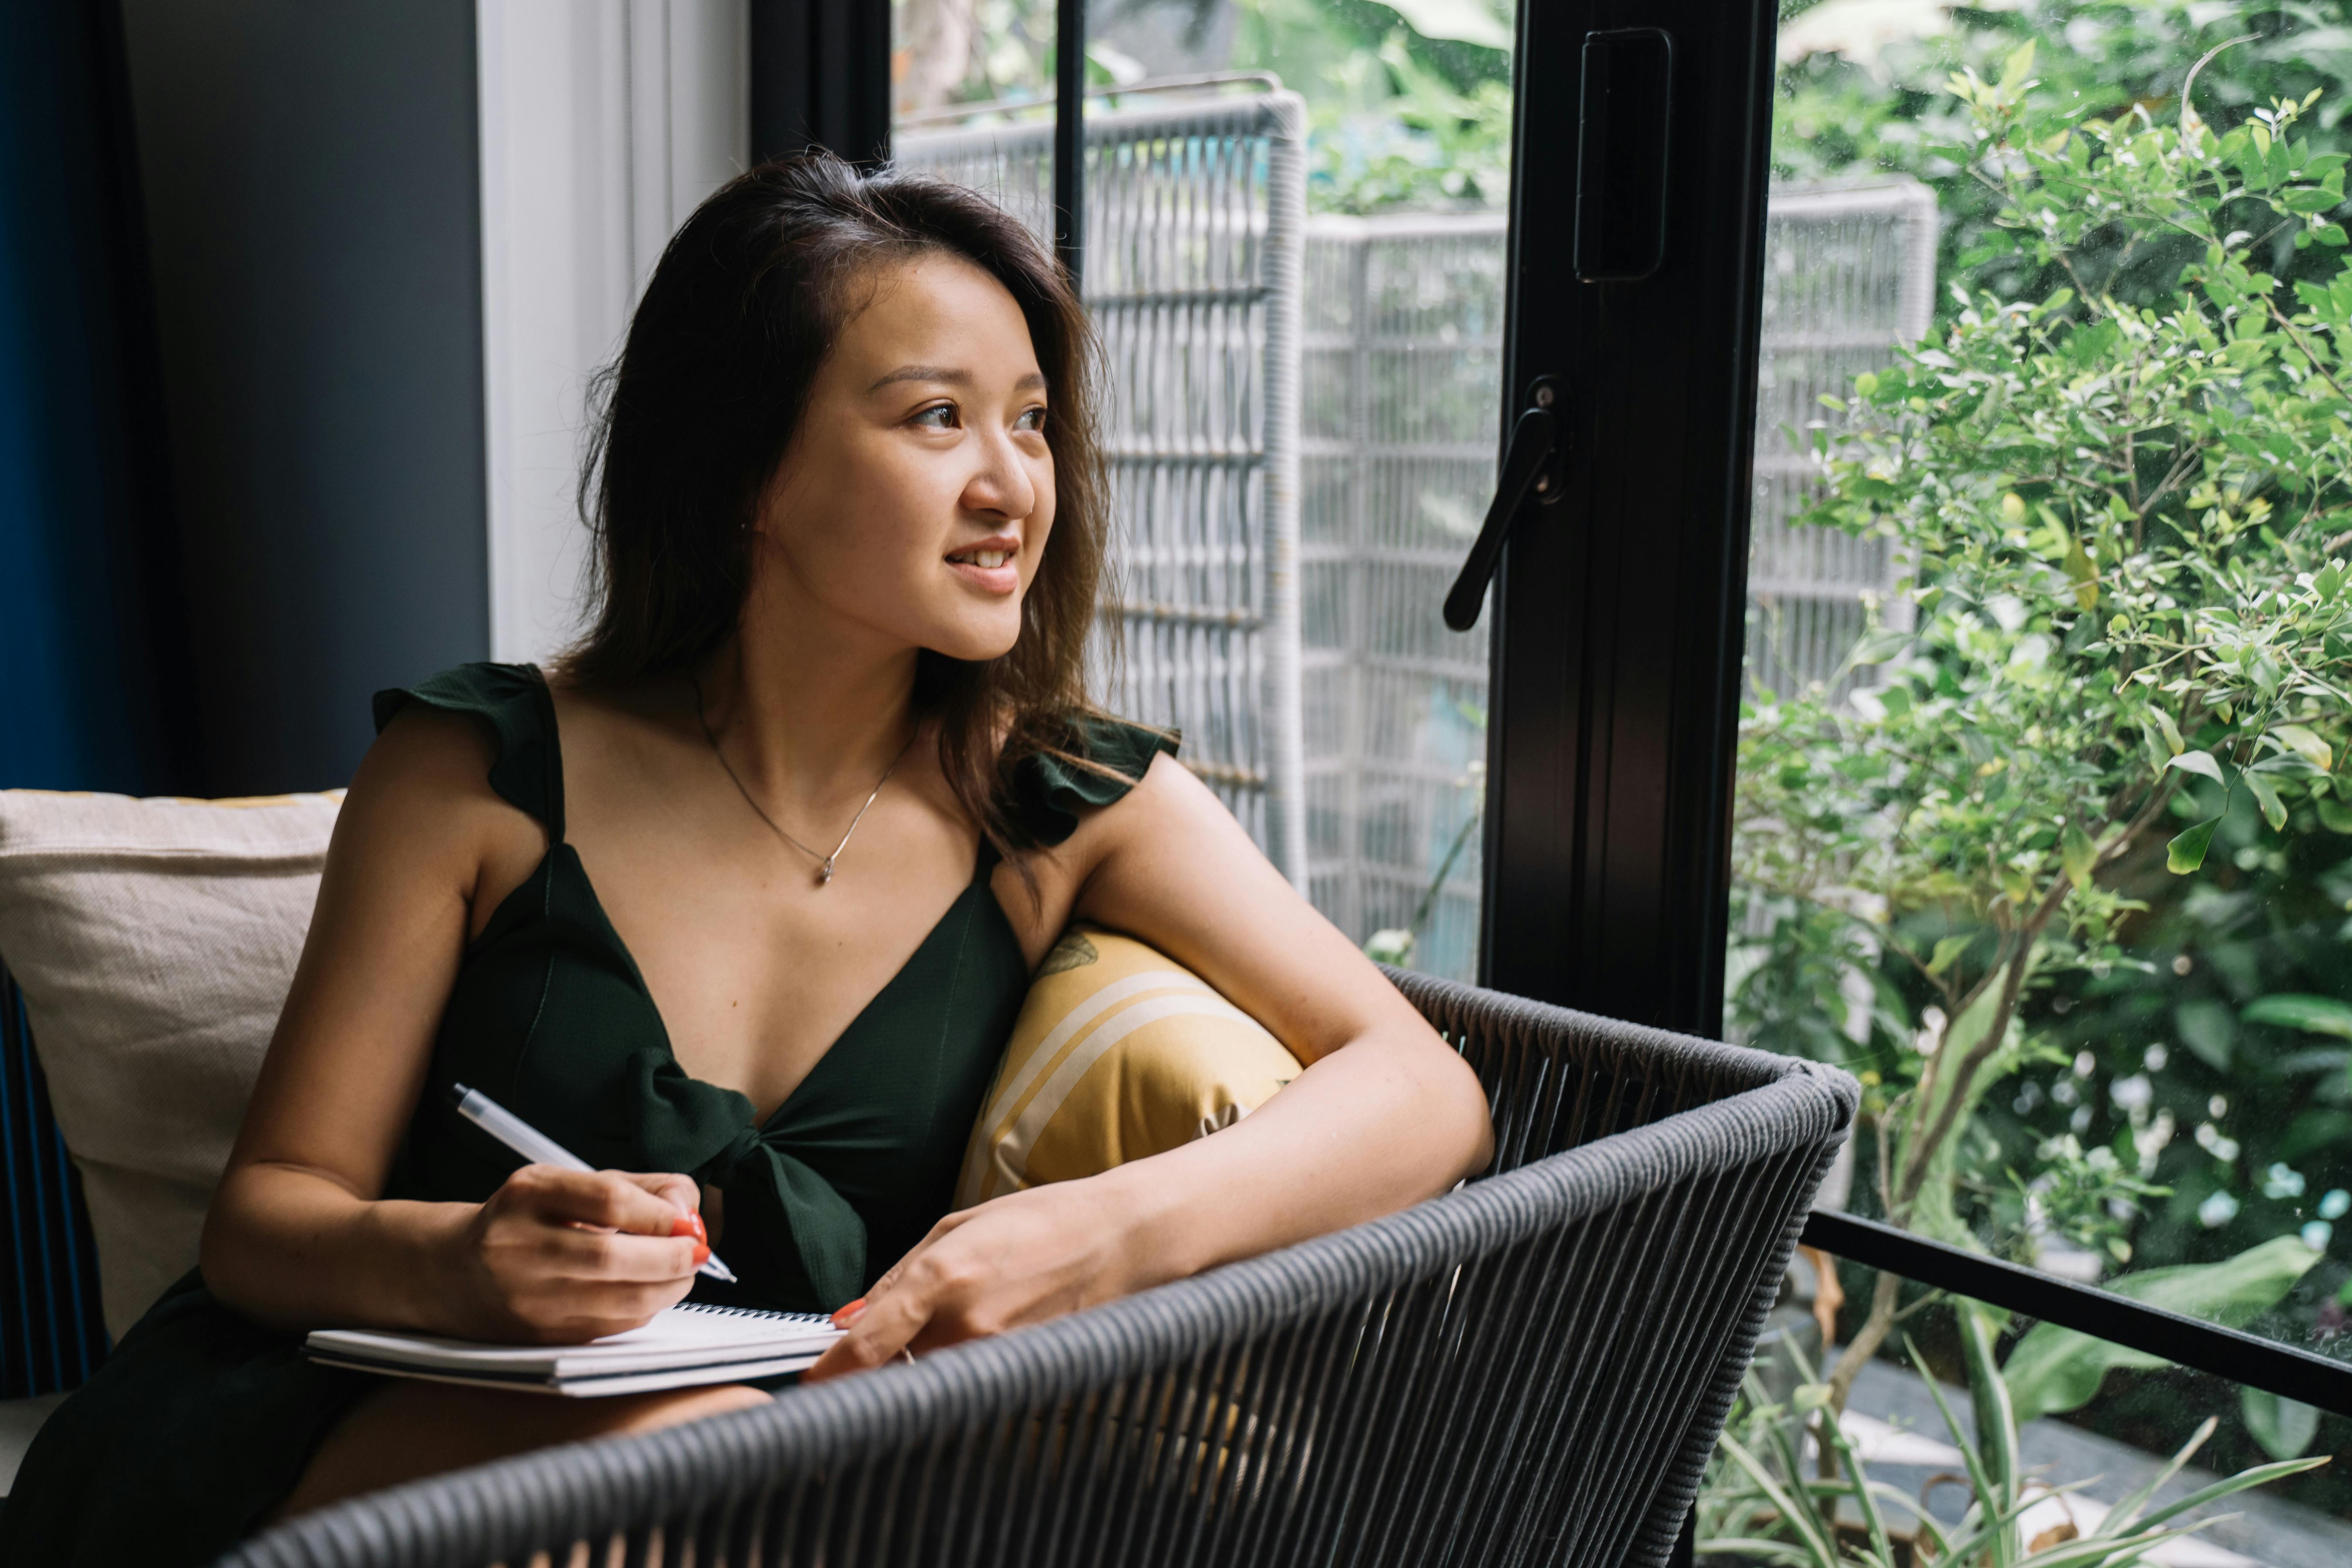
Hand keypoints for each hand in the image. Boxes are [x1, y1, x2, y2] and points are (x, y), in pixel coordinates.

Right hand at [443, 1166, 705, 1342]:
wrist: (453, 1270)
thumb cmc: (527, 1220)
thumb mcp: (570, 1184)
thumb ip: (637, 1189)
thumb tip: (687, 1212)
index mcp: (529, 1194)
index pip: (608, 1200)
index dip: (660, 1214)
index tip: (687, 1222)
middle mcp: (519, 1246)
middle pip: (613, 1258)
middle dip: (672, 1257)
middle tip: (698, 1251)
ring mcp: (525, 1297)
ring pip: (618, 1301)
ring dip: (668, 1288)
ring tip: (682, 1272)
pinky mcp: (538, 1335)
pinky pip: (611, 1327)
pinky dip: (644, 1310)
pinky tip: (651, 1292)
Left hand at [803, 1177, 1147, 1380]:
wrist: (1121, 1241)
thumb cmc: (1043, 1221)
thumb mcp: (957, 1227)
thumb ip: (898, 1276)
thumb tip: (850, 1318)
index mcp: (944, 1278)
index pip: (862, 1348)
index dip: (825, 1374)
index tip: (808, 1383)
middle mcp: (967, 1326)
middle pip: (890, 1374)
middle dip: (872, 1369)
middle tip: (867, 1356)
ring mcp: (997, 1358)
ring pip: (928, 1383)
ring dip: (916, 1369)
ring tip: (941, 1331)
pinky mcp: (1022, 1376)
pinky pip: (968, 1385)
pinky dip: (957, 1373)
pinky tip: (976, 1340)